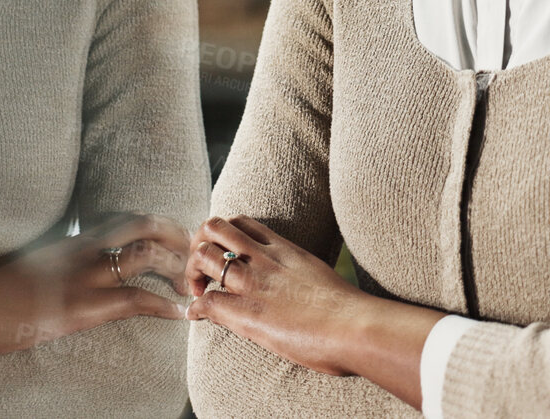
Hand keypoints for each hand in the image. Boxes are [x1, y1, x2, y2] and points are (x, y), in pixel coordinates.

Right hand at [0, 212, 191, 356]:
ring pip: (147, 257)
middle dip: (177, 237)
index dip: (157, 226)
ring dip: (178, 271)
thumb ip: (50, 266)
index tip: (176, 237)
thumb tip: (56, 275)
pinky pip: (136, 300)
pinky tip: (182, 316)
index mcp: (70, 241)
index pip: (124, 220)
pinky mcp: (82, 307)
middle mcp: (81, 250)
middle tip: (194, 257)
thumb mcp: (26, 270)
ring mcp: (83, 276)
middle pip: (144, 225)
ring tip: (194, 288)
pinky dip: (166, 307)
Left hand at [183, 215, 374, 376]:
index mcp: (284, 249)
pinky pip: (207, 301)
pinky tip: (198, 317)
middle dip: (199, 247)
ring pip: (203, 256)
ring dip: (192, 274)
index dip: (222, 235)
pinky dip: (195, 308)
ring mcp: (255, 283)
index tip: (222, 256)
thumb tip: (302, 293)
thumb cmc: (350, 310)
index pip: (240, 222)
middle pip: (213, 228)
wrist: (357, 327)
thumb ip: (302, 276)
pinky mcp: (248, 314)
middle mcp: (264, 259)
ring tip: (199, 292)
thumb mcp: (320, 277)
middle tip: (204, 274)